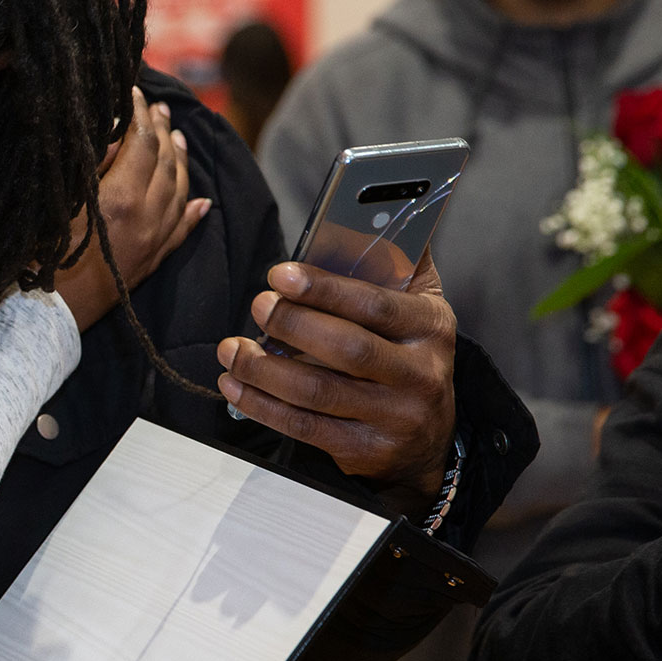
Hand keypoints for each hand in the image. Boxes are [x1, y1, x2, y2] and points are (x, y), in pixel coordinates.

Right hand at [58, 89, 210, 330]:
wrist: (46, 316)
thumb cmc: (38, 257)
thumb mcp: (56, 203)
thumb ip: (90, 167)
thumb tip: (113, 135)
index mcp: (121, 198)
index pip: (142, 142)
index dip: (139, 113)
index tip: (133, 92)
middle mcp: (146, 218)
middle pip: (165, 163)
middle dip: (163, 130)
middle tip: (159, 108)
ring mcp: (153, 242)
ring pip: (179, 193)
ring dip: (181, 162)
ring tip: (179, 138)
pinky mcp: (151, 263)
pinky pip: (182, 232)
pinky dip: (193, 212)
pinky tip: (201, 201)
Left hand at [216, 252, 458, 505]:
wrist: (428, 441)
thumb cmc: (407, 356)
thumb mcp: (418, 309)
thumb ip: (397, 263)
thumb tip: (374, 209)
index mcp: (431, 328)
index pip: (377, 306)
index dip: (325, 289)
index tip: (280, 274)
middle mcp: (420, 375)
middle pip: (348, 349)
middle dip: (292, 324)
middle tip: (257, 306)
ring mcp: (394, 419)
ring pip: (318, 392)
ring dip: (264, 369)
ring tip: (231, 349)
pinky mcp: (365, 451)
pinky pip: (304, 427)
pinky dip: (261, 405)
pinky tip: (234, 384)